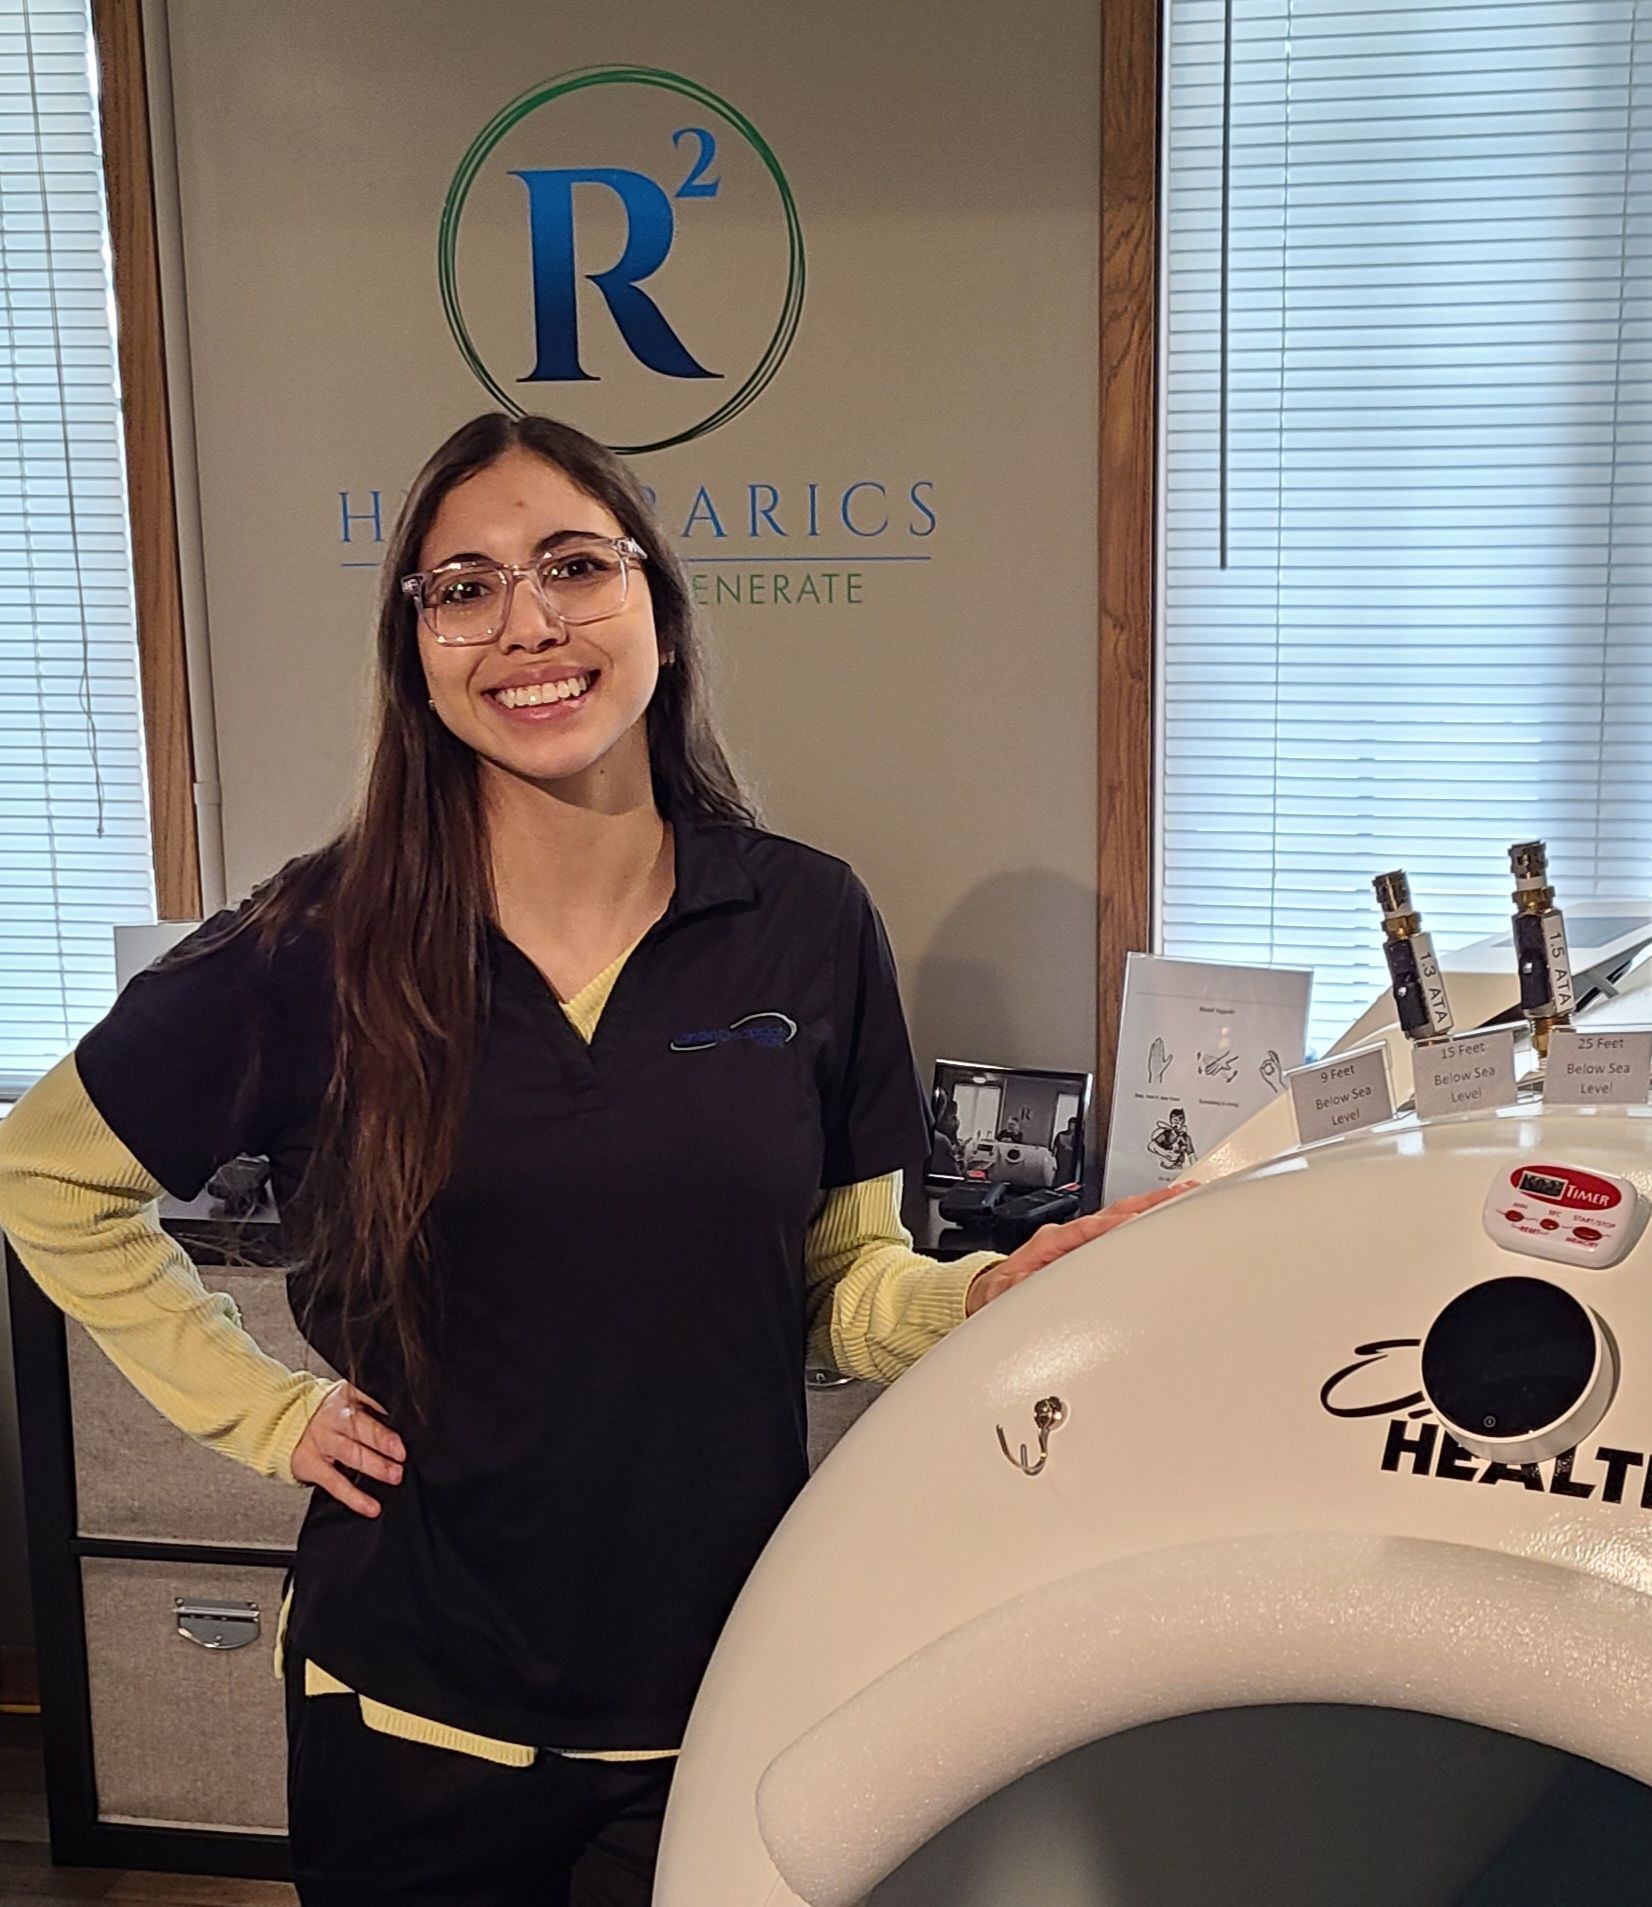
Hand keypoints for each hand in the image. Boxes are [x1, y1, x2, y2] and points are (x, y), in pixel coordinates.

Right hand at [291, 1380, 405, 1516]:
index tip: (405, 1432)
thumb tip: (399, 1420)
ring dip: (374, 1466)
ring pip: (350, 1454)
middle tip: (402, 1454)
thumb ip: (369, 1406)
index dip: (387, 1420)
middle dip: (383, 1442)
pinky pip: (335, 1483)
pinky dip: (354, 1497)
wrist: (282, 1423)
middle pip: (360, 1430)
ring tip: (393, 1475)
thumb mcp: (345, 1400)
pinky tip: (370, 1506)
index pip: (369, 1406)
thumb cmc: (325, 1414)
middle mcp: (332, 1420)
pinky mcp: (311, 1466)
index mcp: (344, 1400)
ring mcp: (321, 1443)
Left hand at [964, 1181, 1195, 1316]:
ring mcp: (1081, 1241)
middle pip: (1115, 1213)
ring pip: (1121, 1219)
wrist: (993, 1295)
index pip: (1093, 1227)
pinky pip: (1120, 1233)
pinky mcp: (1089, 1250)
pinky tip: (1165, 1224)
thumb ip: (1017, 1287)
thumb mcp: (1002, 1293)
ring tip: (1184, 1200)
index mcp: (1051, 1241)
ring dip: (1150, 1210)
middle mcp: (1069, 1236)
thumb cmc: (1001, 1292)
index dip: (1119, 1223)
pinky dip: (1143, 1225)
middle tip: (1184, 1195)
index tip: (1145, 1219)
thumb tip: (1029, 1283)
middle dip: (1149, 1204)